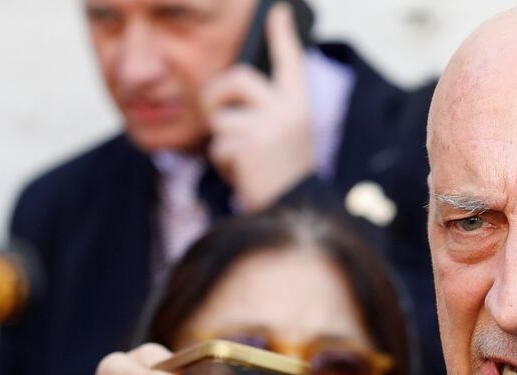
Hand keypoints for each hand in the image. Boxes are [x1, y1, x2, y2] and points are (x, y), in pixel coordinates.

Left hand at [201, 2, 313, 211]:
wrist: (292, 212)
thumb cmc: (284, 176)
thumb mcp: (284, 137)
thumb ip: (266, 112)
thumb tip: (227, 91)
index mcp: (300, 106)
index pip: (291, 63)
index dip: (283, 35)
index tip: (279, 10)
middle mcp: (288, 111)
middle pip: (237, 79)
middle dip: (217, 95)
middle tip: (216, 116)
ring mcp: (269, 127)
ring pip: (221, 119)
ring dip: (223, 143)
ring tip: (246, 162)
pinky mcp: (249, 145)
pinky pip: (218, 146)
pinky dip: (224, 165)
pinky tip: (245, 176)